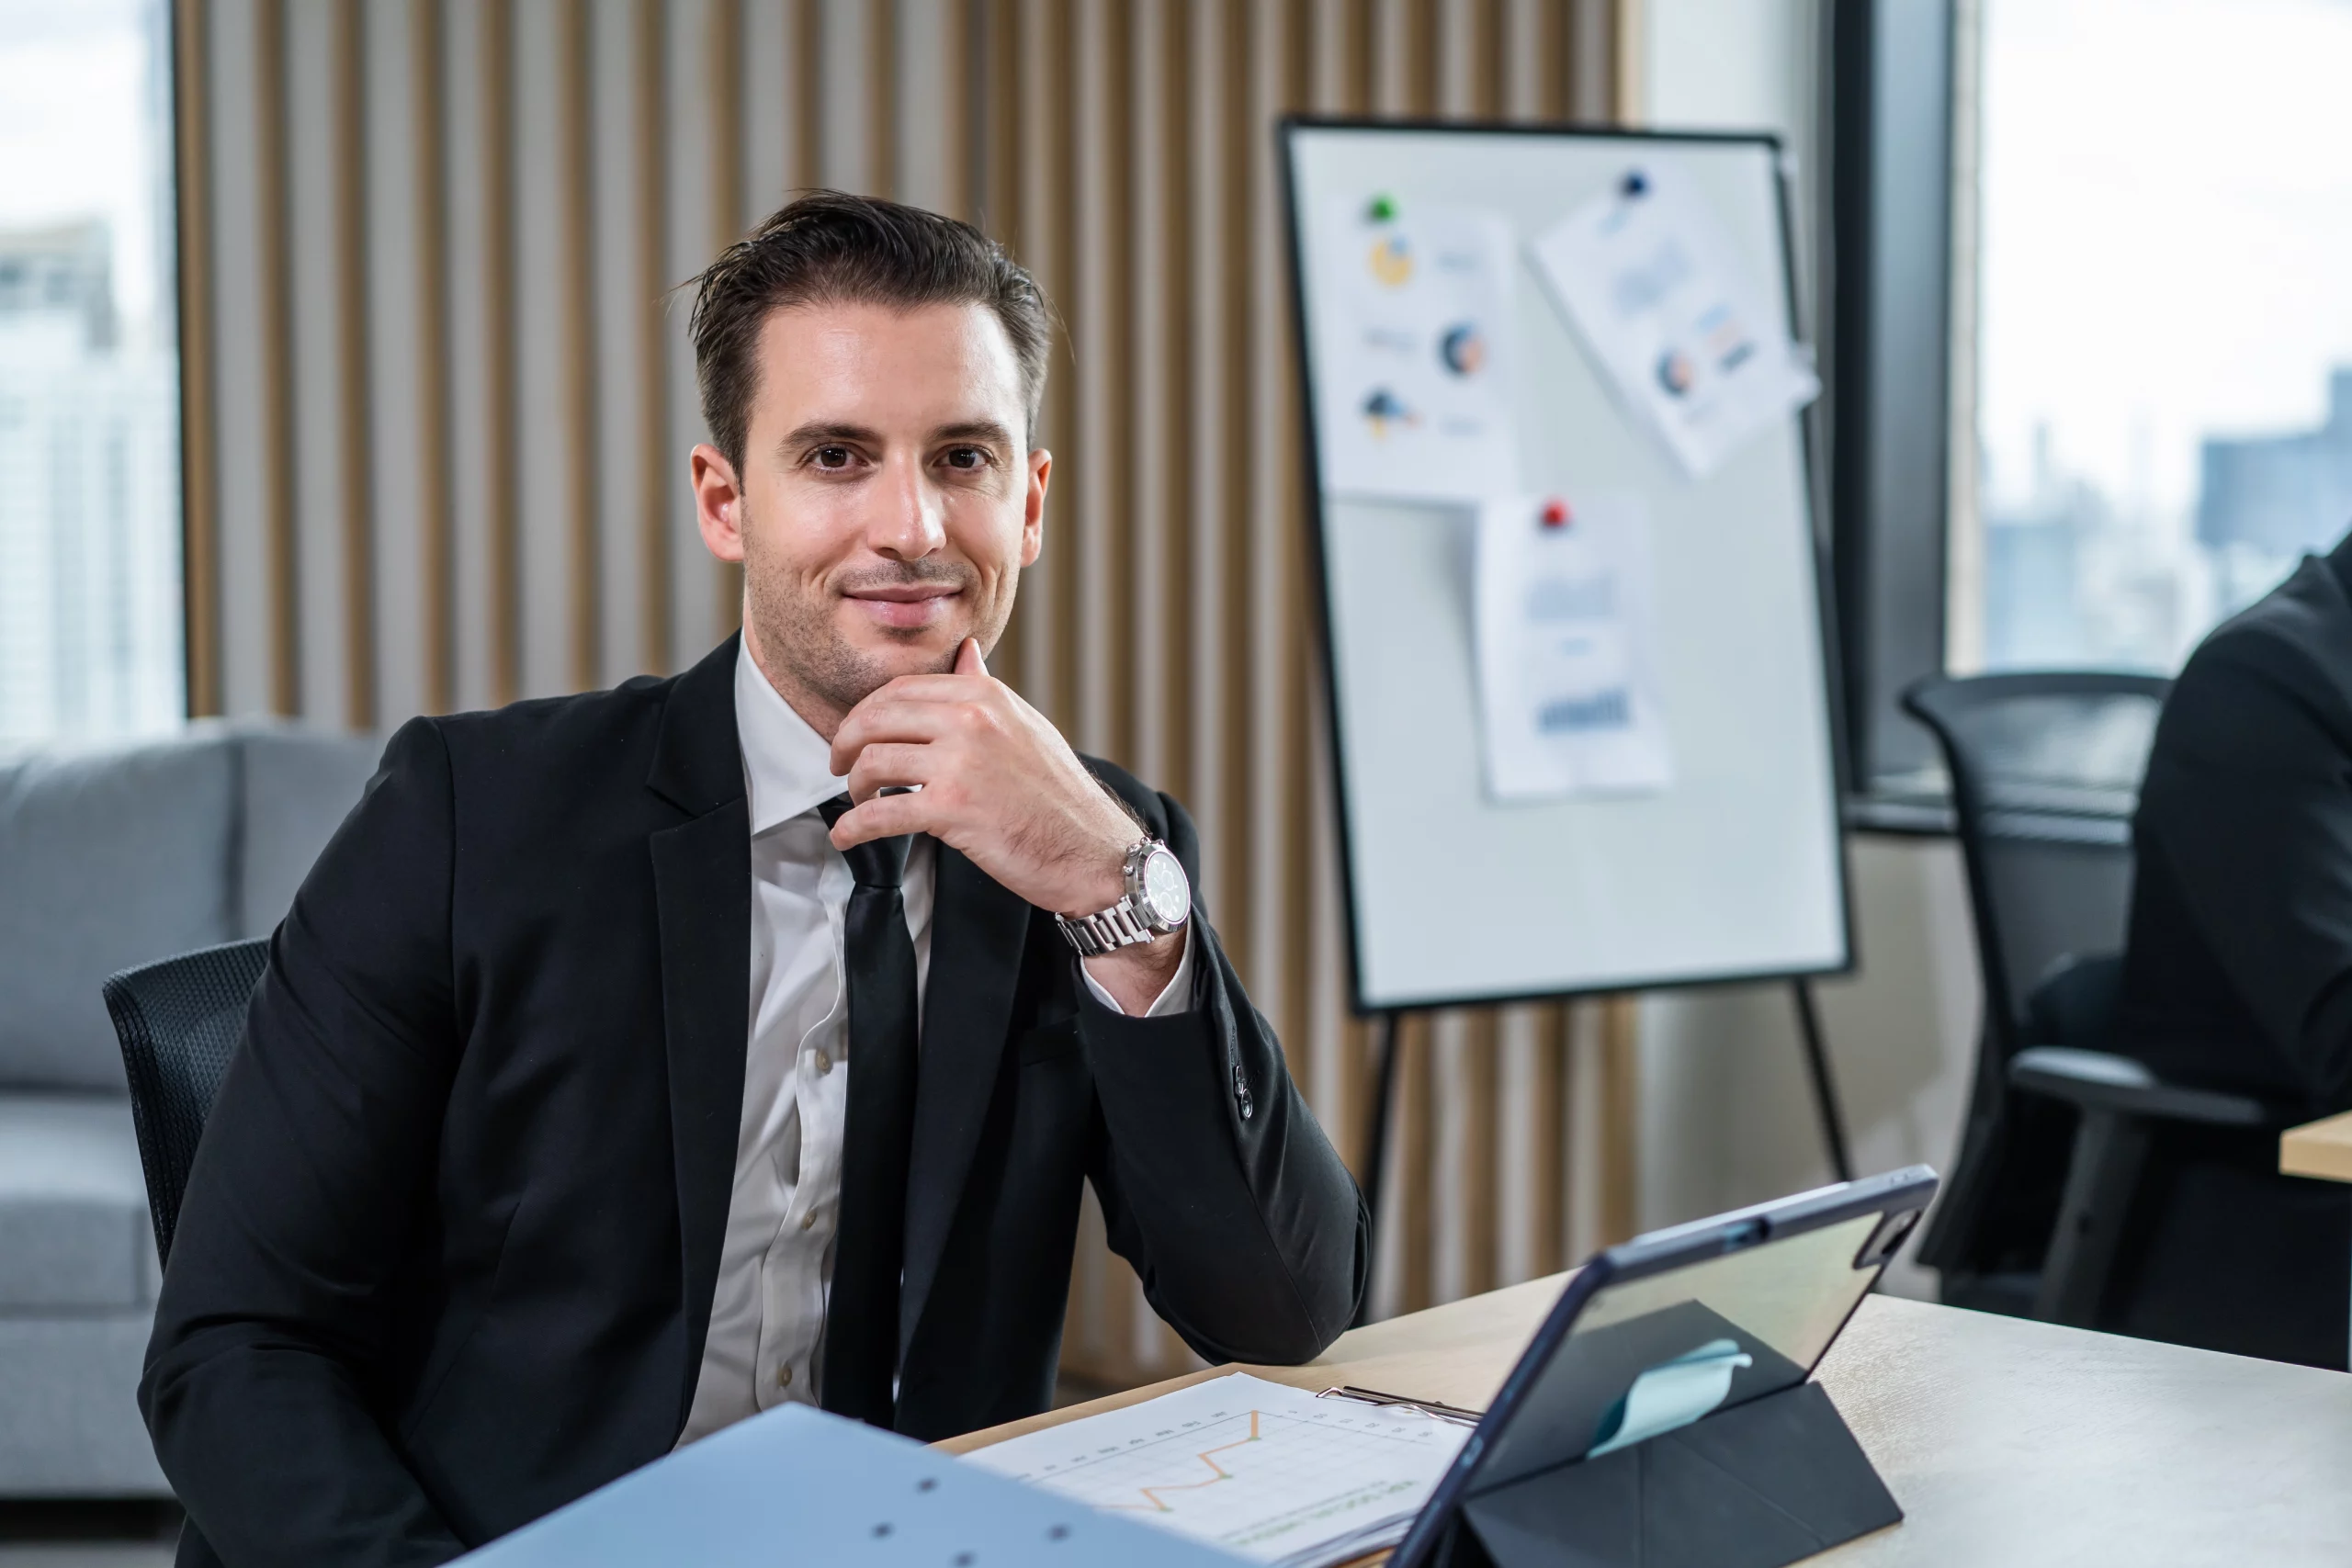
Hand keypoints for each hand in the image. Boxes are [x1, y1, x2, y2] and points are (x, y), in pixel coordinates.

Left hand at [828, 639, 1183, 1009]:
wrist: (1093, 851)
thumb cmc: (1060, 797)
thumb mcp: (1026, 728)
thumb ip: (985, 692)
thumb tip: (966, 654)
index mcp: (986, 696)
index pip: (902, 689)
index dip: (866, 713)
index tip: (857, 735)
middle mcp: (972, 720)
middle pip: (877, 718)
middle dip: (846, 743)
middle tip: (839, 765)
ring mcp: (961, 763)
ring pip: (872, 762)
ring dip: (851, 786)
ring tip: (855, 801)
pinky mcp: (953, 809)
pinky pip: (880, 814)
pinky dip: (853, 829)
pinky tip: (847, 838)